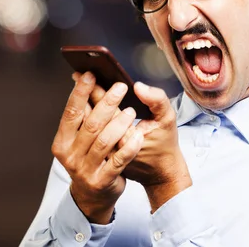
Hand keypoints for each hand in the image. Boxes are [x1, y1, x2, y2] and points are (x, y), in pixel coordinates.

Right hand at [51, 72, 143, 223]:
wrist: (93, 197)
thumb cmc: (90, 159)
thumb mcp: (79, 141)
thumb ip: (83, 117)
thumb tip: (88, 84)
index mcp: (62, 141)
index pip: (71, 112)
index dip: (81, 92)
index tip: (91, 74)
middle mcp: (70, 155)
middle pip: (90, 124)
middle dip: (106, 102)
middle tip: (120, 87)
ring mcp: (85, 169)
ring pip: (105, 141)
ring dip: (120, 123)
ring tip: (131, 111)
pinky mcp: (102, 181)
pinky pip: (119, 161)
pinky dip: (130, 146)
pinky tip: (138, 136)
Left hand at [85, 78, 191, 212]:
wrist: (160, 173)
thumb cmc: (163, 145)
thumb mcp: (167, 120)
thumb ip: (157, 100)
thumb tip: (138, 86)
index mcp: (127, 137)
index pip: (108, 111)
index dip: (98, 91)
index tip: (90, 75)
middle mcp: (111, 148)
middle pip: (92, 118)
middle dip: (86, 95)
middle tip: (83, 76)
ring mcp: (103, 155)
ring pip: (86, 127)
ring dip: (83, 105)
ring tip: (81, 87)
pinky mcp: (100, 156)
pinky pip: (87, 134)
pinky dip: (84, 118)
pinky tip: (83, 104)